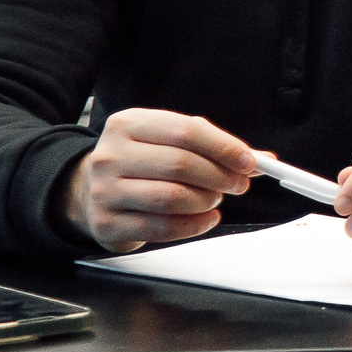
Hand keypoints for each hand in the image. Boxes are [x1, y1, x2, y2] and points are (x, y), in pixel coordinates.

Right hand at [64, 108, 254, 253]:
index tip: (250, 162)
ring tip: (215, 199)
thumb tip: (262, 159)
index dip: (225, 147)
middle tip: (238, 184)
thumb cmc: (140, 162)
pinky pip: (160, 227)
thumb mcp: (169, 141)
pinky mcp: (106, 223)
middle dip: (220, 176)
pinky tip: (206, 219)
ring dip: (205, 201)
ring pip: (171, 197)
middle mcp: (111, 154)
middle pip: (181, 164)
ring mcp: (103, 190)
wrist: (89, 190)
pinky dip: (194, 225)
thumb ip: (212, 146)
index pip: (187, 131)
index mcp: (128, 123)